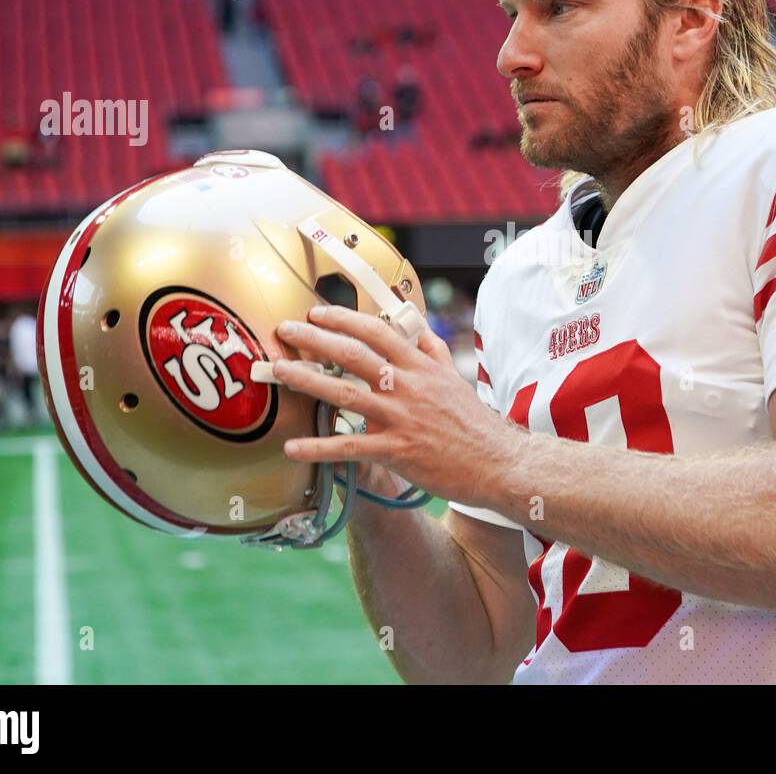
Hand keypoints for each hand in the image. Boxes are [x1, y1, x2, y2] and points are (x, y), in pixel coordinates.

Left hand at [271, 305, 519, 507]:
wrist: (497, 462)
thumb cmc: (474, 423)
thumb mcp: (454, 378)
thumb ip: (431, 350)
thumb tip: (415, 326)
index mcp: (420, 366)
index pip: (377, 331)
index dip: (344, 319)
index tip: (318, 312)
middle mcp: (408, 386)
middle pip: (354, 355)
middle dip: (315, 339)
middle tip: (285, 329)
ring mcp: (401, 418)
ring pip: (346, 395)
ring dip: (307, 382)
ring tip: (278, 372)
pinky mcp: (397, 451)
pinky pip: (351, 447)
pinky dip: (320, 446)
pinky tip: (292, 446)